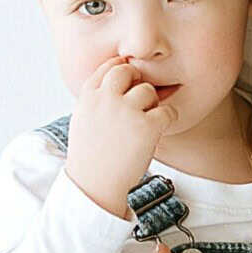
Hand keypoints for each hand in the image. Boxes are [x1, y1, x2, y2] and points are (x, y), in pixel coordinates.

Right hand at [64, 56, 181, 215]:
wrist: (94, 186)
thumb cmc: (90, 156)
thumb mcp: (83, 119)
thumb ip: (97, 98)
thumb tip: (116, 79)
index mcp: (88, 96)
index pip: (109, 66)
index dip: (122, 72)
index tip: (128, 86)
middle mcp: (106, 98)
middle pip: (128, 71)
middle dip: (137, 82)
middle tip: (140, 103)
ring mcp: (127, 111)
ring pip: (149, 91)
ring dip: (152, 104)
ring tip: (145, 124)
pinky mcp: (147, 126)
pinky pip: (168, 110)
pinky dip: (168, 119)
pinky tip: (159, 131)